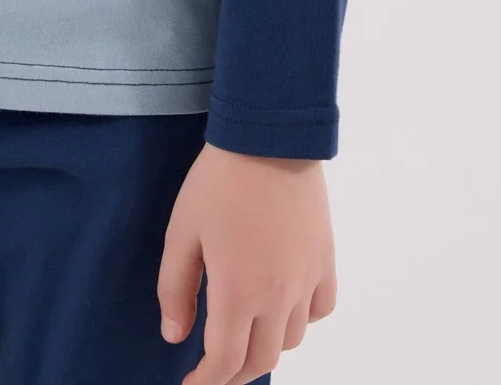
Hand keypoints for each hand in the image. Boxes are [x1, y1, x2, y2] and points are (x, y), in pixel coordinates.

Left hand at [157, 140, 337, 383]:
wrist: (269, 139)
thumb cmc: (218, 182)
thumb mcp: (182, 232)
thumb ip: (175, 288)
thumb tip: (175, 335)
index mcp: (238, 294)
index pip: (225, 362)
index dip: (207, 383)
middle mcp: (278, 297)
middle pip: (260, 359)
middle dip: (234, 372)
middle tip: (213, 367)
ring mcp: (306, 280)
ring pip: (291, 339)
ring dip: (266, 347)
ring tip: (245, 335)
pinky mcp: (325, 260)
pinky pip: (320, 309)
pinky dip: (302, 319)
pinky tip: (284, 307)